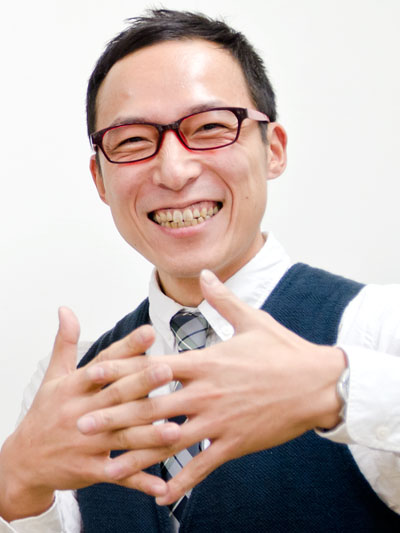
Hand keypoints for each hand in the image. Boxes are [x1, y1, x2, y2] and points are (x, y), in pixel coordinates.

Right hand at [0, 308, 179, 520]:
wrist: (22, 461)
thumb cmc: (45, 413)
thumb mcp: (53, 377)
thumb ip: (64, 343)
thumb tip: (66, 309)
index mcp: (74, 387)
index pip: (103, 363)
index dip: (126, 347)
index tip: (149, 332)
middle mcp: (80, 413)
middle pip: (115, 396)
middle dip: (141, 383)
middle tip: (168, 370)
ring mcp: (86, 443)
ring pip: (122, 437)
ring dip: (149, 434)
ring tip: (177, 428)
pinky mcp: (90, 470)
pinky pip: (119, 475)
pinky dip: (140, 481)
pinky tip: (164, 485)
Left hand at [101, 270, 344, 505]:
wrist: (318, 384)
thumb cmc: (283, 349)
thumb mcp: (252, 319)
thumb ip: (222, 298)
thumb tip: (204, 272)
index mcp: (206, 361)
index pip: (154, 366)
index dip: (121, 370)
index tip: (91, 375)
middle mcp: (206, 392)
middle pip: (151, 407)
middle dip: (114, 417)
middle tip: (80, 426)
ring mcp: (220, 421)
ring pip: (169, 441)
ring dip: (136, 455)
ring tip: (106, 467)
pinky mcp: (235, 444)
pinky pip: (203, 466)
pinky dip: (181, 483)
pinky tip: (160, 496)